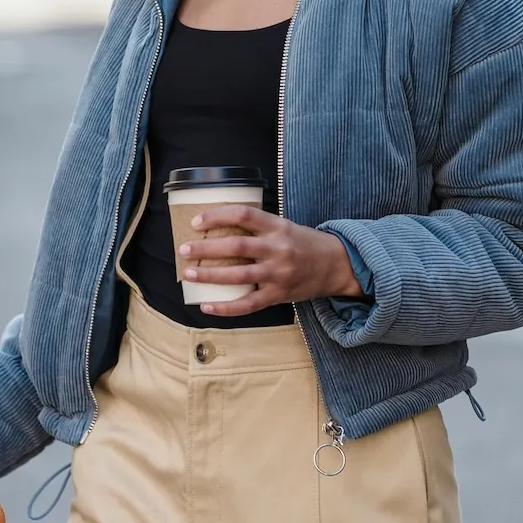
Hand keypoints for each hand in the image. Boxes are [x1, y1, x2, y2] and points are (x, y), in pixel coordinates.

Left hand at [180, 205, 363, 317]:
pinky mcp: (279, 295)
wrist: (338, 265)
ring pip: (238, 275)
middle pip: (235, 245)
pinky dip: (225, 307)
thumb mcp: (285, 226)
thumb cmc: (306, 244)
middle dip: (205, 248)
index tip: (196, 222)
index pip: (243, 215)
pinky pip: (248, 304)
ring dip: (210, 275)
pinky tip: (207, 306)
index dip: (217, 216)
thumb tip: (219, 229)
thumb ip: (259, 228)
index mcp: (277, 226)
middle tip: (184, 250)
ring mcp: (278, 274)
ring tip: (189, 274)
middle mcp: (277, 248)